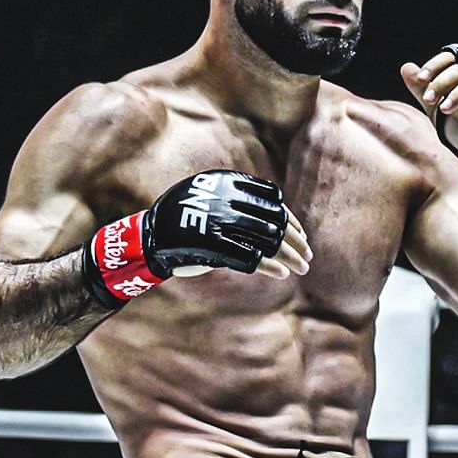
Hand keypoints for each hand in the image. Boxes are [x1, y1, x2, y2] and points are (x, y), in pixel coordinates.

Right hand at [82, 170, 310, 307]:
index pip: (273, 202)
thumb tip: (281, 217)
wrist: (148, 238)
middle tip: (308, 256)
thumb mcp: (212, 198)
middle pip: (274, 222)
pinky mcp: (212, 245)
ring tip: (302, 268)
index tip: (302, 236)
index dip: (290, 221)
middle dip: (296, 242)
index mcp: (229, 183)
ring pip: (267, 240)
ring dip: (289, 256)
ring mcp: (219, 222)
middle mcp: (227, 199)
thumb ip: (240, 201)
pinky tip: (282, 274)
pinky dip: (269, 266)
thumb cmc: (184, 219)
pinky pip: (249, 256)